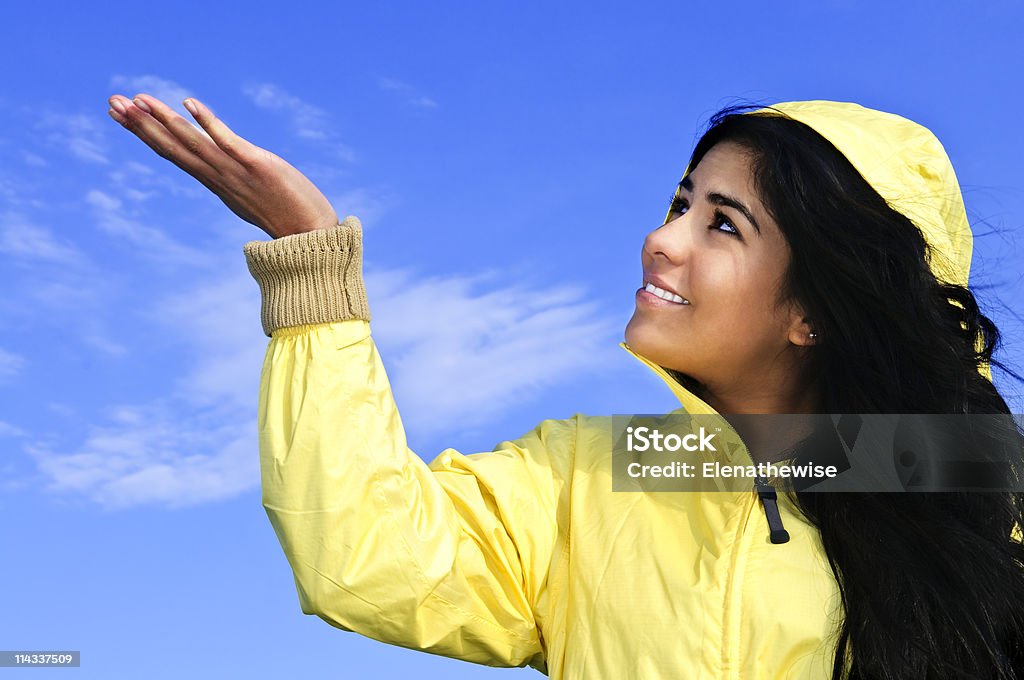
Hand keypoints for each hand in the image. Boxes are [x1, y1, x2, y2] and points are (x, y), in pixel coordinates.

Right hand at [106, 93, 338, 238]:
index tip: (121, 114)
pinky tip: (189, 103)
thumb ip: (234, 179)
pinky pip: (227, 141)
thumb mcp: (251, 194)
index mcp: (215, 183)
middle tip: (112, 102)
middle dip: (141, 125)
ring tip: (138, 99)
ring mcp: (236, 173)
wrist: (313, 238)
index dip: (146, 134)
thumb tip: (223, 171)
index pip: (173, 154)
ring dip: (163, 120)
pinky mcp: (258, 166)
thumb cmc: (288, 216)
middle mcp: (219, 178)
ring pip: (192, 143)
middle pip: (172, 148)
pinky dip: (207, 123)